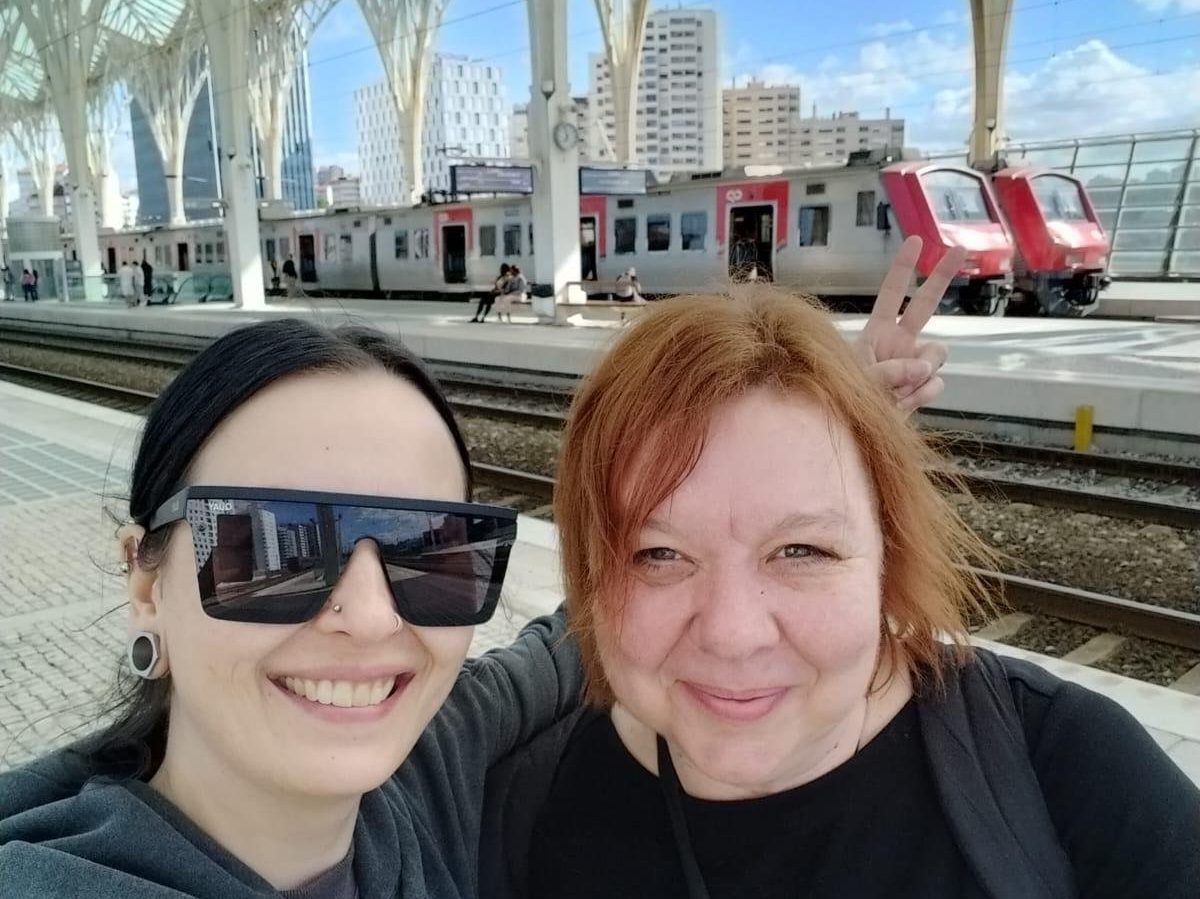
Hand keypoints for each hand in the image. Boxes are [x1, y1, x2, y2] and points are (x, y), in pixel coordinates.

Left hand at [855, 236, 964, 413]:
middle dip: (942, 276)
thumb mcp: (859, 382)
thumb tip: (927, 368)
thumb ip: (891, 372)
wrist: (851, 433)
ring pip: (937, 355)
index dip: (904, 268)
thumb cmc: (842, 401)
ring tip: (893, 392)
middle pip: (926, 305)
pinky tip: (900, 406)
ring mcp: (914, 365)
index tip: (915, 240)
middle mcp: (899, 344)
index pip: (893, 294)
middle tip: (961, 248)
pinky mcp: (922, 388)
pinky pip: (935, 385)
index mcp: (877, 333)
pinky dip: (919, 397)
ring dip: (920, 372)